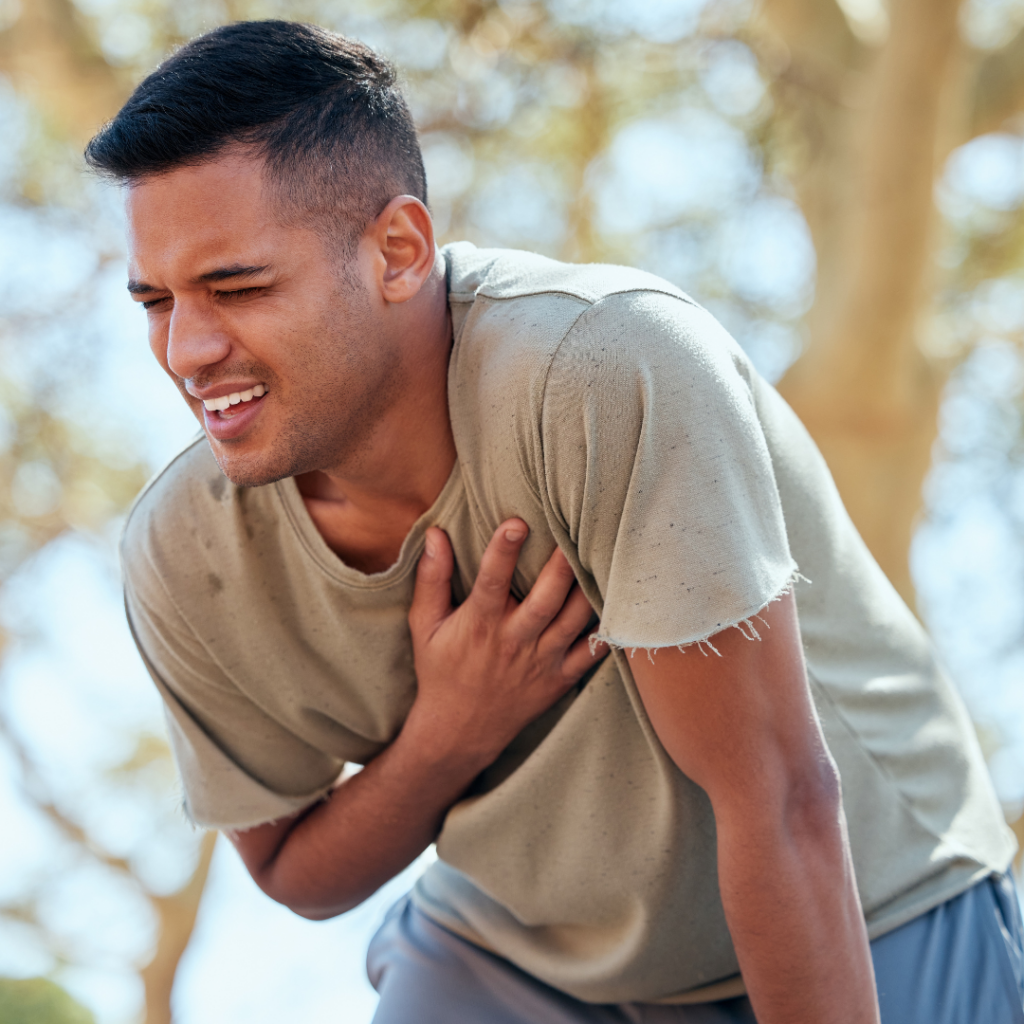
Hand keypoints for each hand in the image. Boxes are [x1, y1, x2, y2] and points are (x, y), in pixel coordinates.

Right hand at [406, 518, 606, 770]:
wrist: (460, 731)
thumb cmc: (441, 670)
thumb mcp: (426, 626)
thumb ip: (432, 579)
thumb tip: (435, 535)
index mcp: (479, 625)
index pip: (492, 582)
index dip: (503, 551)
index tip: (517, 522)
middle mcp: (513, 641)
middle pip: (545, 599)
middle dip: (562, 566)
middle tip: (576, 530)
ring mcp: (541, 661)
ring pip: (574, 620)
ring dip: (588, 588)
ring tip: (601, 555)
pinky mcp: (560, 678)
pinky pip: (592, 652)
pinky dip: (607, 629)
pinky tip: (619, 600)